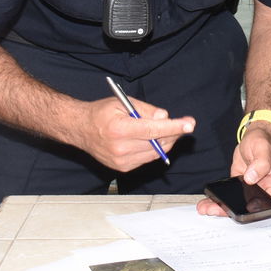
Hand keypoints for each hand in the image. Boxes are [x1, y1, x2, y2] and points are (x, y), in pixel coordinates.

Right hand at [68, 96, 193, 172]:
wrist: (80, 129)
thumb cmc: (101, 113)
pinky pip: (147, 158)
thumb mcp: (123, 102)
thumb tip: (165, 117)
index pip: (154, 130)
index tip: (189, 124)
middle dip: (174, 134)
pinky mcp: (123, 168)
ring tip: (164, 130)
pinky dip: (153, 149)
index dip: (174, 127)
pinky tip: (149, 139)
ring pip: (155, 153)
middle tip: (183, 124)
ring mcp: (121, 161)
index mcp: (120, 129)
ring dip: (165, 141)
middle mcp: (120, 148)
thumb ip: (146, 110)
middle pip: (158, 143)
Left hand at [196, 123, 270, 216]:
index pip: (268, 204)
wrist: (253, 137)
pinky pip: (228, 196)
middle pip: (248, 208)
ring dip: (221, 208)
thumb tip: (251, 177)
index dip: (257, 212)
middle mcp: (261, 190)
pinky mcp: (238, 186)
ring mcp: (249, 189)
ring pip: (236, 204)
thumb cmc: (263, 142)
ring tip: (206, 209)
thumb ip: (260, 163)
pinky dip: (218, 200)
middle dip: (231, 212)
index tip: (242, 211)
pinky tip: (207, 202)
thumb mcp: (263, 150)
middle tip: (215, 211)